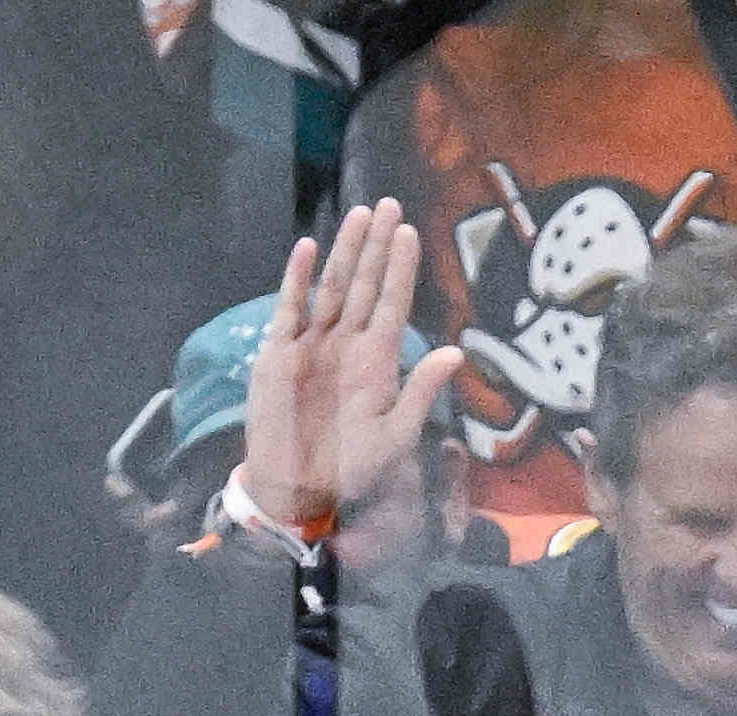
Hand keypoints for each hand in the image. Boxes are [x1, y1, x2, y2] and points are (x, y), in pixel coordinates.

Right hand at [241, 200, 440, 563]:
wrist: (297, 489)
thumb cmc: (351, 469)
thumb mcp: (395, 436)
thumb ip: (421, 392)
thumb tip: (456, 353)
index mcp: (377, 361)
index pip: (392, 304)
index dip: (401, 269)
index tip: (410, 232)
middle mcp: (347, 344)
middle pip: (364, 284)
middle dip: (377, 246)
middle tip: (389, 204)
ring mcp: (313, 344)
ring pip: (331, 287)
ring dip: (344, 252)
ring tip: (359, 216)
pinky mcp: (280, 352)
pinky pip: (291, 309)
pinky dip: (296, 279)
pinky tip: (306, 248)